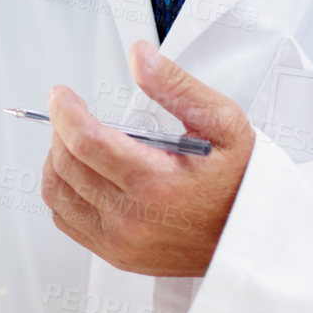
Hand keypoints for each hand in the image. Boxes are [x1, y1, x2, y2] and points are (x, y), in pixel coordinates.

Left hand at [41, 40, 255, 276]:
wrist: (256, 237)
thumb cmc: (242, 183)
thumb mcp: (223, 123)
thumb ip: (176, 86)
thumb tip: (140, 57)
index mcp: (156, 183)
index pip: (85, 141)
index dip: (64, 111)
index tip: (62, 96)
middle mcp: (134, 218)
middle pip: (67, 164)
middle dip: (60, 129)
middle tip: (71, 113)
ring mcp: (122, 242)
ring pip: (58, 194)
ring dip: (56, 160)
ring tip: (73, 141)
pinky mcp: (118, 255)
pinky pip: (66, 221)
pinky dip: (63, 193)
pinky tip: (79, 175)